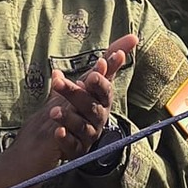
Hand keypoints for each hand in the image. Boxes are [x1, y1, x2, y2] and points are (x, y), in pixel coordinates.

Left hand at [46, 35, 137, 156]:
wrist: (61, 133)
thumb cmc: (82, 102)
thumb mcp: (92, 80)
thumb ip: (110, 61)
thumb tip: (133, 37)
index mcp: (102, 101)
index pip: (105, 90)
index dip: (100, 81)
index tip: (94, 69)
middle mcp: (98, 118)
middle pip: (90, 107)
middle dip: (76, 94)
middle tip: (59, 82)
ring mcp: (88, 135)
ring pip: (81, 127)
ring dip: (69, 118)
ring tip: (54, 111)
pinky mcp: (76, 150)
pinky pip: (72, 147)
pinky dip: (65, 139)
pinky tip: (57, 132)